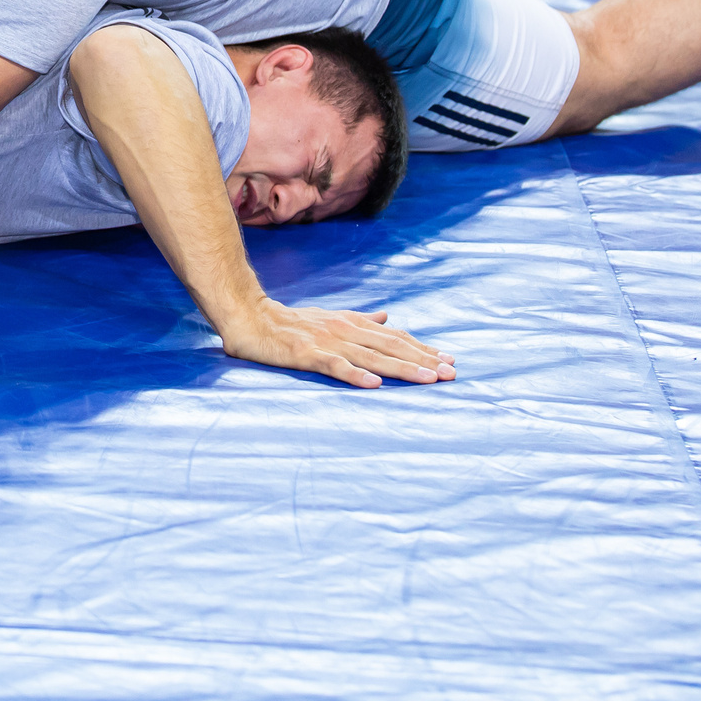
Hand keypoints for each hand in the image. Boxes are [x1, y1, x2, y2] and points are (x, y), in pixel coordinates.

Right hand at [215, 298, 455, 389]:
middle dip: (423, 359)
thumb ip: (360, 320)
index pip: (394, 336)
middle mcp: (345, 330)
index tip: (448, 360)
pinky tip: (374, 384)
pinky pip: (335, 366)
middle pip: (391, 346)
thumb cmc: (291, 322)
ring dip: (402, 368)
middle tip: (450, 373)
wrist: (250, 317)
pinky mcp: (307, 354)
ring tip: (427, 379)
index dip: (422, 348)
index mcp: (352, 323)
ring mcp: (327, 342)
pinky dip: (355, 374)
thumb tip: (386, 316)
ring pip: (371, 356)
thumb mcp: (331, 317)